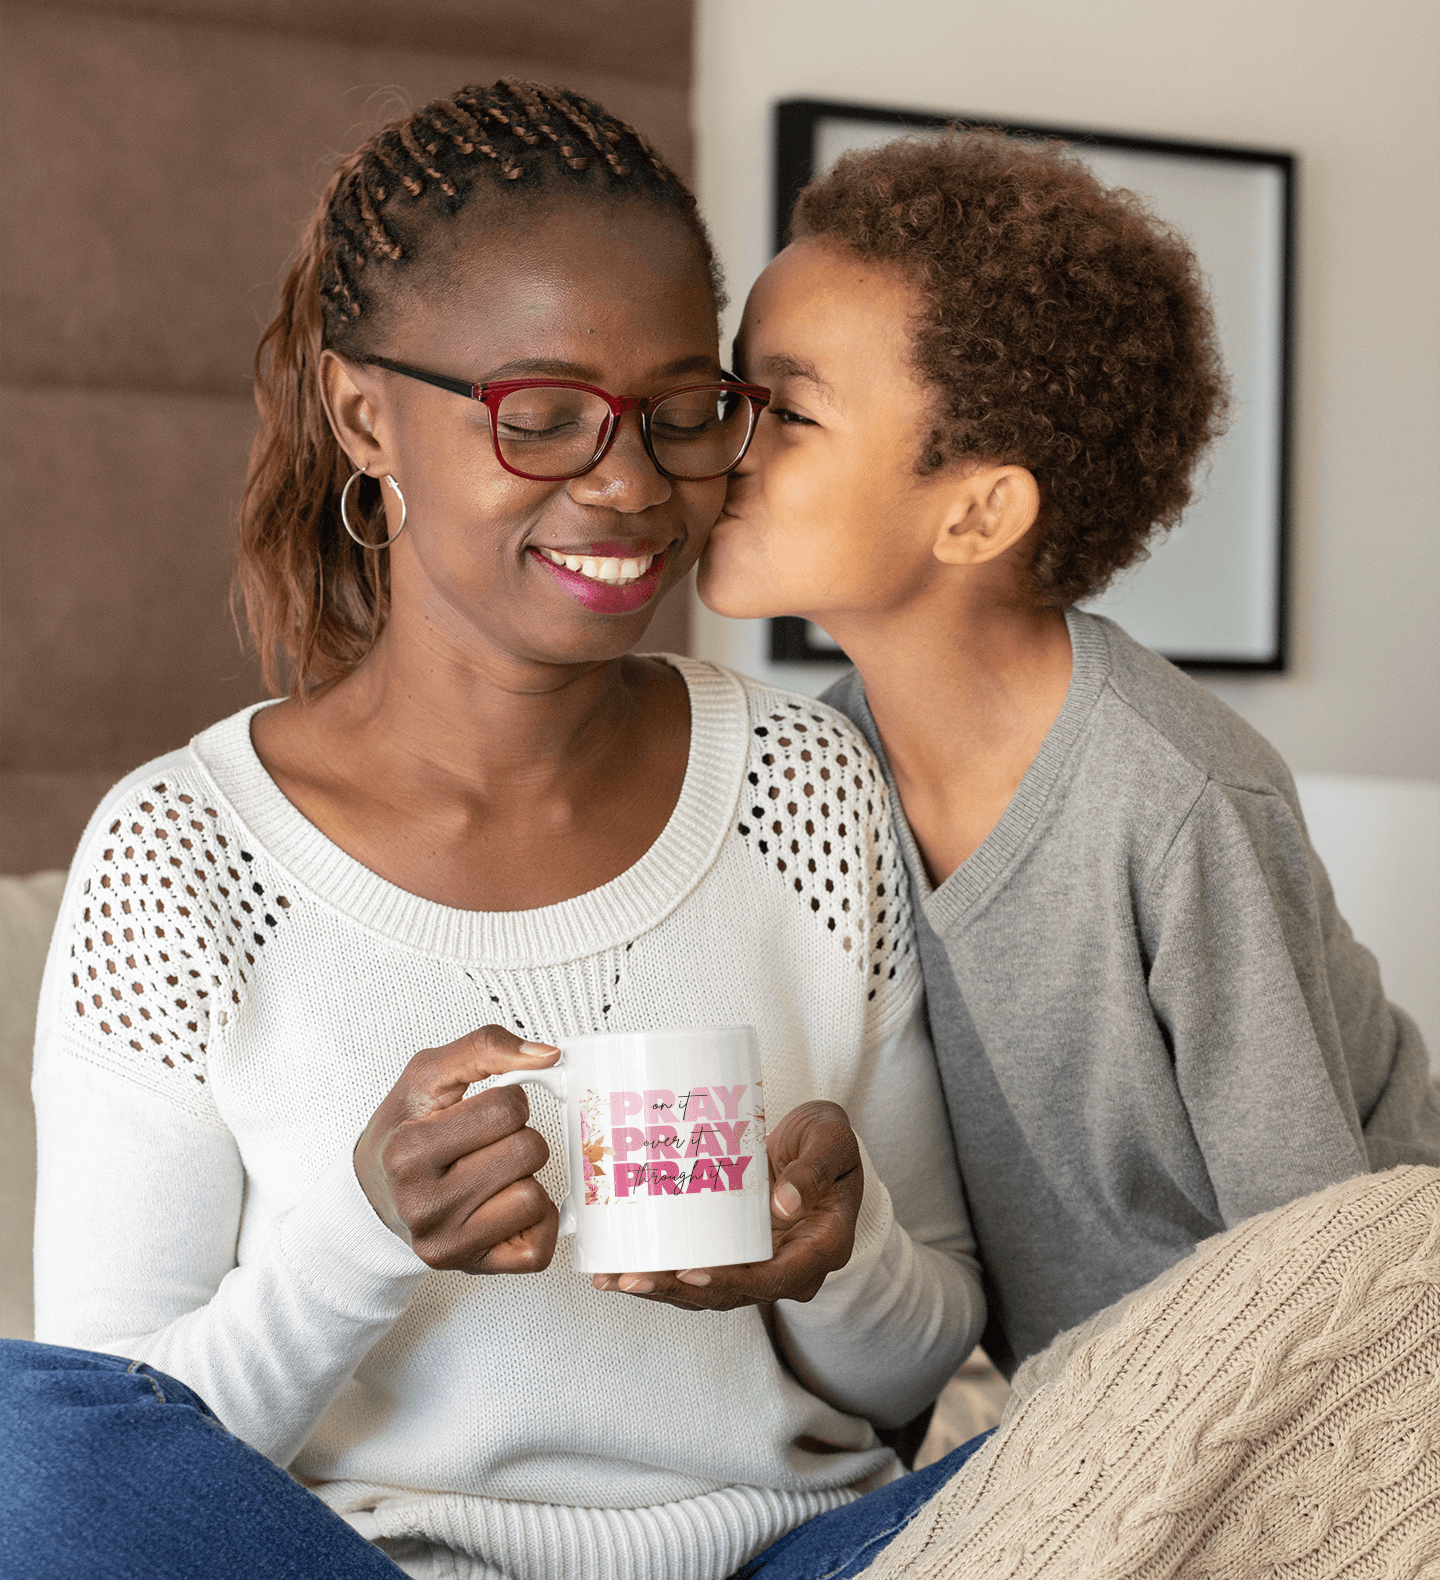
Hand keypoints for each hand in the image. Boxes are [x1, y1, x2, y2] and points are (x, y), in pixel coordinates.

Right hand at [354, 1025, 561, 1273]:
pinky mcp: (472, 1269)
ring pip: (535, 1198)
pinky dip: (535, 1222)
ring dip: (524, 1179)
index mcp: (409, 1152)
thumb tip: (548, 1055)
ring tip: (491, 1175)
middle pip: (528, 1152)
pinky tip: (505, 1206)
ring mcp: (447, 1243)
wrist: (373, 1192)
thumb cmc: (403, 1131)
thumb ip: (484, 1048)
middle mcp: (423, 1205)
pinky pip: (539, 1250)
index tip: (481, 1111)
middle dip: (518, 1137)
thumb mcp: (426, 1076)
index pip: (506, 1109)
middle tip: (486, 1144)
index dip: (507, 1100)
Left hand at [591, 1099, 862, 1310]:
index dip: (732, 1281)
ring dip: (662, 1290)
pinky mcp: (740, 1256)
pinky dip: (664, 1275)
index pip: (775, 1279)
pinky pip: (701, 1273)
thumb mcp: (832, 1143)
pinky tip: (621, 1271)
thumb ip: (813, 1169)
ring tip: (615, 1280)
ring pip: (710, 1291)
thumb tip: (785, 1204)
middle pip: (733, 1293)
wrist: (823, 1147)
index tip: (691, 1273)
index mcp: (823, 1247)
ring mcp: (763, 1265)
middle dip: (679, 1290)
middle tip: (633, 1279)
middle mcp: (792, 1267)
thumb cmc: (830, 1141)